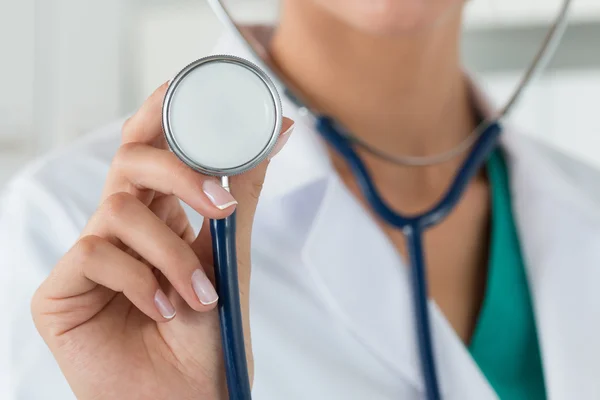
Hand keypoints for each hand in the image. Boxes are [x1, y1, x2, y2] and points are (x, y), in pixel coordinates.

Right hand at [31, 82, 294, 399]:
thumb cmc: (209, 336)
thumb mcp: (229, 254)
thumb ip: (240, 191)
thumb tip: (279, 130)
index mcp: (160, 215)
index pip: (152, 148)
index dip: (160, 113)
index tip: (185, 86)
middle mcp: (121, 228)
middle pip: (130, 160)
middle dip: (177, 172)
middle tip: (216, 204)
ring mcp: (89, 256)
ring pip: (119, 209)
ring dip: (171, 253)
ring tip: (199, 296)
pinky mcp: (60, 290)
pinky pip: (96, 254)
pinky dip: (140, 281)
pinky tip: (160, 310)